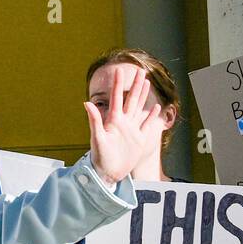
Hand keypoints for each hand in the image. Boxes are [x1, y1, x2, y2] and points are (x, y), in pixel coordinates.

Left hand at [84, 65, 162, 185]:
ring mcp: (132, 130)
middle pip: (131, 99)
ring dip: (143, 96)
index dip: (118, 84)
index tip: (120, 70)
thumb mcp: (97, 138)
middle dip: (136, 85)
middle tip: (140, 71)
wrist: (108, 173)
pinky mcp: (139, 140)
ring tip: (147, 83)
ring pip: (139, 108)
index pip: (117, 97)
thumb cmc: (99, 157)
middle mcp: (123, 122)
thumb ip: (94, 121)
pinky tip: (156, 107)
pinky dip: (152, 116)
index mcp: (113, 120)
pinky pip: (147, 125)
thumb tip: (87, 103)